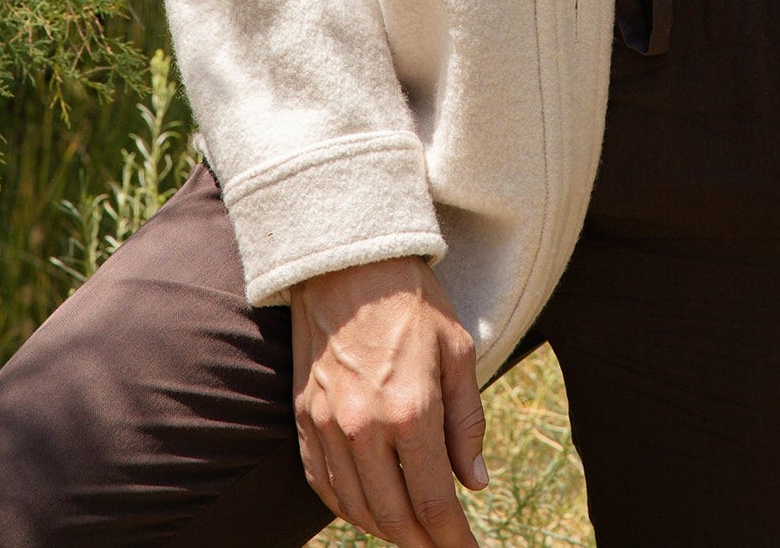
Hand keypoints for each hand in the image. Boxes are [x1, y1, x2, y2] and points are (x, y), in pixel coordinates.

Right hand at [291, 256, 486, 546]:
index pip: (434, 502)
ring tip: (412, 531)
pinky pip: (322, 485)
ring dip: (386, 530)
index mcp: (411, 410)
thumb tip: (474, 482)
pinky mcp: (304, 419)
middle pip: (394, 517)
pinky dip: (347, 508)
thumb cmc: (412, 300)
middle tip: (443, 546)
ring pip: (357, 509)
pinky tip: (367, 509)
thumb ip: (467, 421)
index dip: (454, 539)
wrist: (347, 261)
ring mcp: (328, 426)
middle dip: (424, 541)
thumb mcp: (458, 350)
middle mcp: (364, 427)